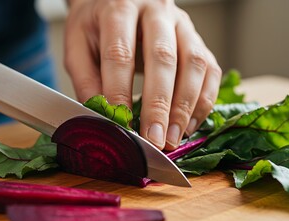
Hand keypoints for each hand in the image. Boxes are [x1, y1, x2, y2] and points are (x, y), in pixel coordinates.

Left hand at [65, 0, 221, 149]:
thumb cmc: (96, 26)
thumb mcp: (78, 45)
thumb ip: (85, 79)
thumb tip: (100, 117)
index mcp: (119, 9)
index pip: (120, 54)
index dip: (120, 91)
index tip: (121, 125)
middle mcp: (156, 11)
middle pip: (163, 58)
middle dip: (159, 104)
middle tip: (154, 139)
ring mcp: (182, 24)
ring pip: (194, 63)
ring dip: (186, 106)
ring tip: (174, 138)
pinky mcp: (198, 39)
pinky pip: (210, 70)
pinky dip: (203, 101)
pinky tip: (188, 125)